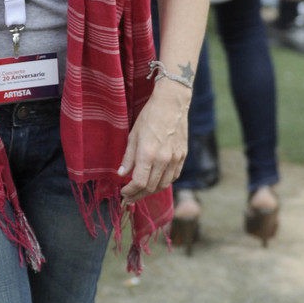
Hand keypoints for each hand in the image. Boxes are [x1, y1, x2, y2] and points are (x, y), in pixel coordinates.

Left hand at [118, 84, 189, 201]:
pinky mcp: (182, 156)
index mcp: (148, 153)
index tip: (123, 193)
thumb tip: (121, 174)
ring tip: (140, 193)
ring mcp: (175, 158)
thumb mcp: (133, 135)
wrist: (172, 104)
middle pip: (151, 187)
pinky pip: (173, 177)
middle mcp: (163, 159)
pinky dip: (163, 183)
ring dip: (151, 192)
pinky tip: (155, 183)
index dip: (130, 191)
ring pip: (163, 185)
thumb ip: (128, 157)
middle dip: (138, 195)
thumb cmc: (149, 117)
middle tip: (129, 198)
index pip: (139, 182)